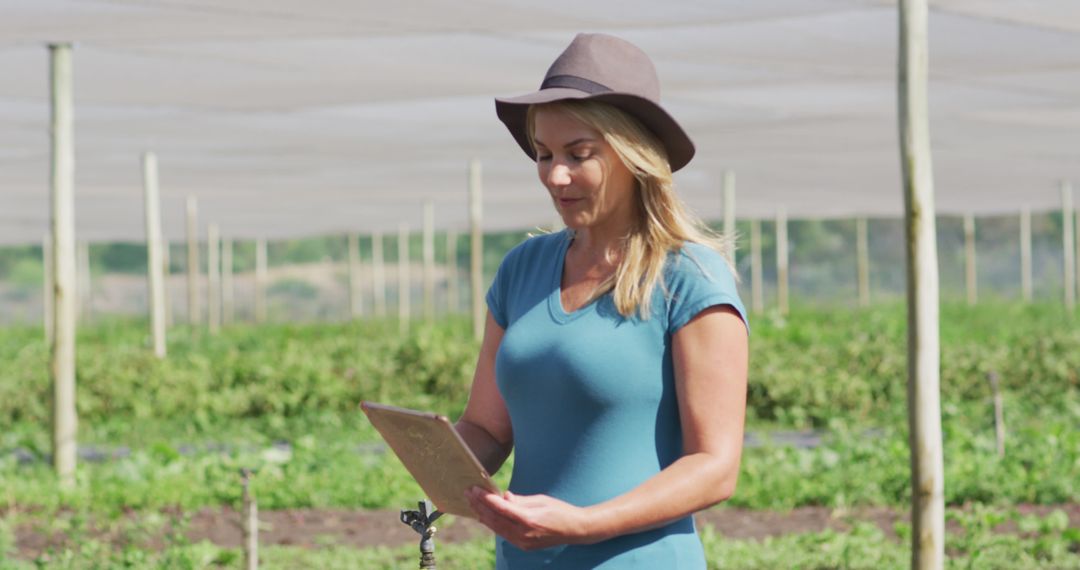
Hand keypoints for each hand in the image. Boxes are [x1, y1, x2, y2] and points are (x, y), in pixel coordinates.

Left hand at [465, 487, 598, 550]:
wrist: (576, 530)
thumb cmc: (560, 510)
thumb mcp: (540, 500)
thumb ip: (519, 500)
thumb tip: (502, 497)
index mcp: (529, 519)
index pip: (501, 509)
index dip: (485, 499)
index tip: (475, 489)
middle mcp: (524, 534)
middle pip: (494, 520)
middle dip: (479, 506)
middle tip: (468, 493)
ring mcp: (523, 542)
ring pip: (496, 528)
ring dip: (483, 515)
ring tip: (472, 502)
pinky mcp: (524, 545)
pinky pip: (503, 533)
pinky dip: (493, 524)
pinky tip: (485, 515)